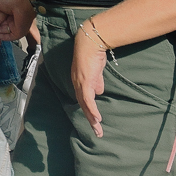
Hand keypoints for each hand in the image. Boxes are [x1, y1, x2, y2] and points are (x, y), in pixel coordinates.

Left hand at [71, 19, 107, 136]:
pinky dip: (92, 109)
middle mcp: (76, 83)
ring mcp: (79, 83)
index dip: (88, 111)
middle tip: (96, 132)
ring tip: (97, 129)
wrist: (90, 44)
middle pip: (82, 105)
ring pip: (84, 104)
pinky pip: (88, 99)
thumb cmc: (94, 55)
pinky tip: (97, 118)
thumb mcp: (96, 72)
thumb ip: (97, 82)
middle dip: (90, 119)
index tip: (94, 121)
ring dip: (92, 118)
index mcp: (78, 81)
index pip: (83, 99)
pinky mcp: (85, 82)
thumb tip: (99, 93)